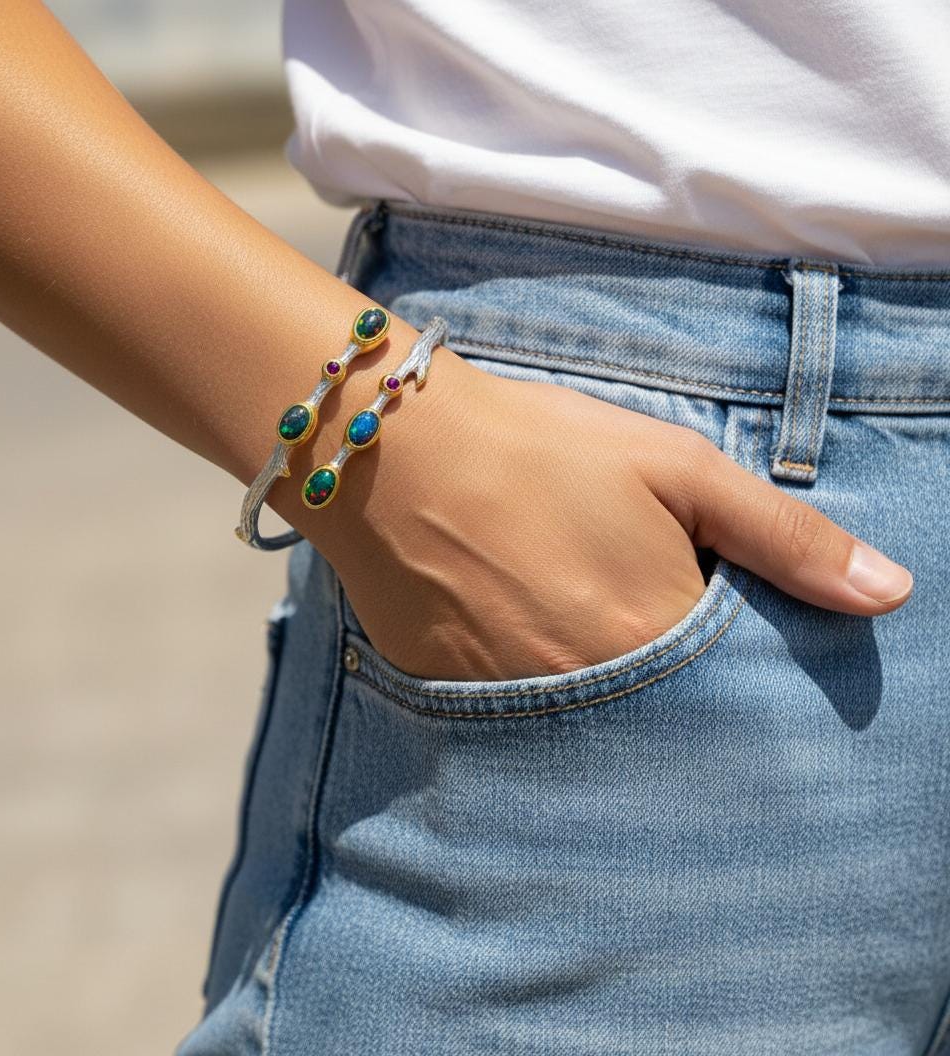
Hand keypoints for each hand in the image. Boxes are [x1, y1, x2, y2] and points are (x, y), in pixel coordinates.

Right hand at [313, 352, 913, 682]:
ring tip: (567, 613)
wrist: (397, 450)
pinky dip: (532, 688)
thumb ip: (784, 536)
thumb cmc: (544, 448)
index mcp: (656, 640)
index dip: (735, 657)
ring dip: (598, 687)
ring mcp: (513, 707)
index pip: (736, 692)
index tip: (709, 619)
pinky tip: (515, 627)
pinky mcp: (452, 700)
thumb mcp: (678, 469)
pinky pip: (514, 722)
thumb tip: (889, 595)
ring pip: (588, 725)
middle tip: (624, 610)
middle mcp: (589, 695)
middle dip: (666, 678)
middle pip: (662, 718)